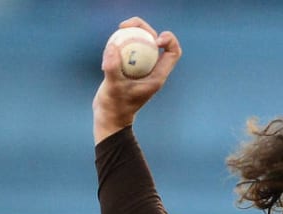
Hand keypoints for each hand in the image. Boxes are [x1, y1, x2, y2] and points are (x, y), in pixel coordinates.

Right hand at [93, 20, 182, 143]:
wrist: (109, 117)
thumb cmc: (114, 107)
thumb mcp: (113, 88)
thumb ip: (113, 68)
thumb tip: (113, 46)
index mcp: (157, 76)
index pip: (173, 52)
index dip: (168, 39)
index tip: (153, 39)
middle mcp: (151, 70)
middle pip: (155, 40)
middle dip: (143, 27)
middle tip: (124, 26)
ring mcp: (141, 68)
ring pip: (142, 41)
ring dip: (130, 32)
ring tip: (117, 33)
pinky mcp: (130, 67)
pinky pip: (129, 46)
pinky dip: (121, 41)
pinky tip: (110, 45)